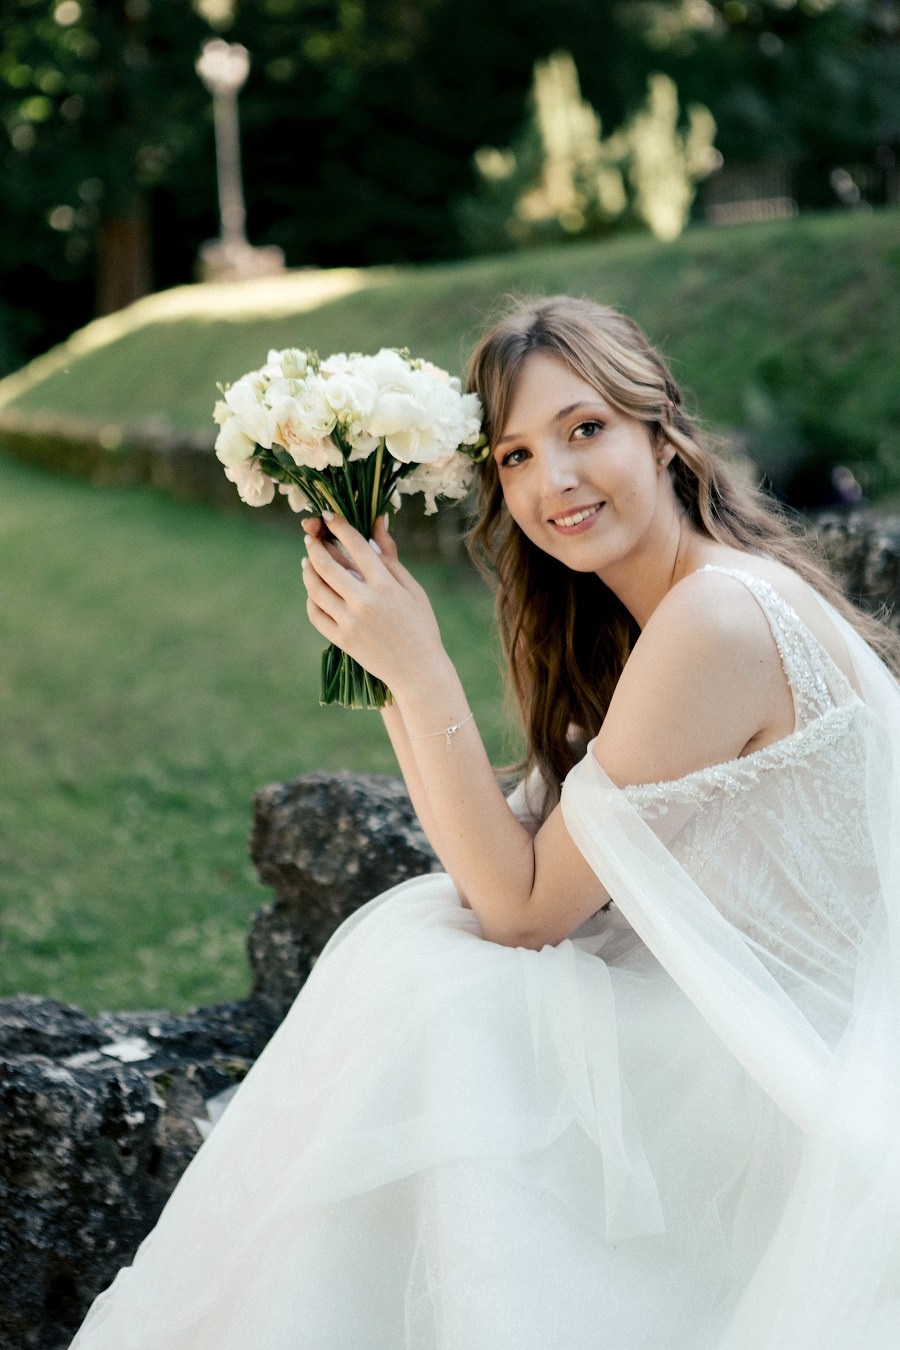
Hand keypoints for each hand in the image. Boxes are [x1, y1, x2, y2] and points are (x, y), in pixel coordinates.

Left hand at [300, 513, 447, 693]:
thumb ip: (391, 556)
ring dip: (308, 570)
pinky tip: (314, 591)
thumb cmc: (420, 625)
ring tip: (308, 562)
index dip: (339, 526)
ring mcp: (350, 622)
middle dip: (315, 545)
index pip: (356, 545)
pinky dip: (311, 599)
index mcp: (386, 585)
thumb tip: (378, 521)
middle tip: (310, 537)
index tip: (328, 515)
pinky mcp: (342, 640)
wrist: (419, 671)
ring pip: (316, 589)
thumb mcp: (412, 589)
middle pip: (327, 565)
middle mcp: (364, 602)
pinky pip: (316, 614)